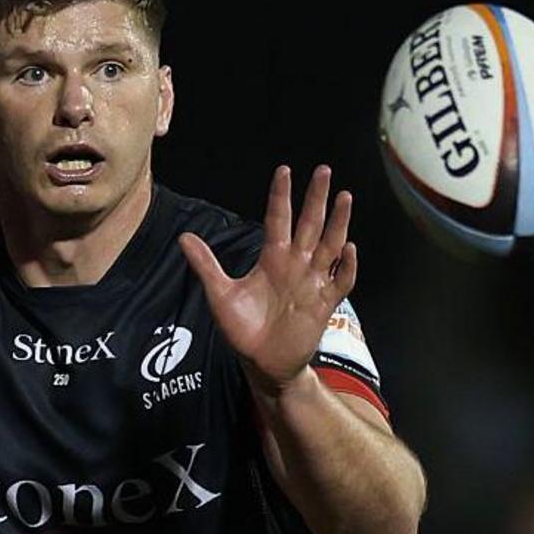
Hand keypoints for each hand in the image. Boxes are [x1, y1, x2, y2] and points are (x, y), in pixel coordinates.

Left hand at [179, 165, 356, 394]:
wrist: (262, 363)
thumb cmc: (243, 328)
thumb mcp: (220, 294)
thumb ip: (206, 265)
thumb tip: (184, 238)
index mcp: (272, 258)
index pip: (278, 219)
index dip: (281, 196)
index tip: (284, 170)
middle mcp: (295, 264)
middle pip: (309, 224)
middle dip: (317, 198)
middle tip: (324, 171)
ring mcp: (312, 282)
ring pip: (330, 245)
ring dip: (338, 223)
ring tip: (344, 198)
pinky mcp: (324, 304)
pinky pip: (339, 281)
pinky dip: (345, 266)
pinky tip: (348, 249)